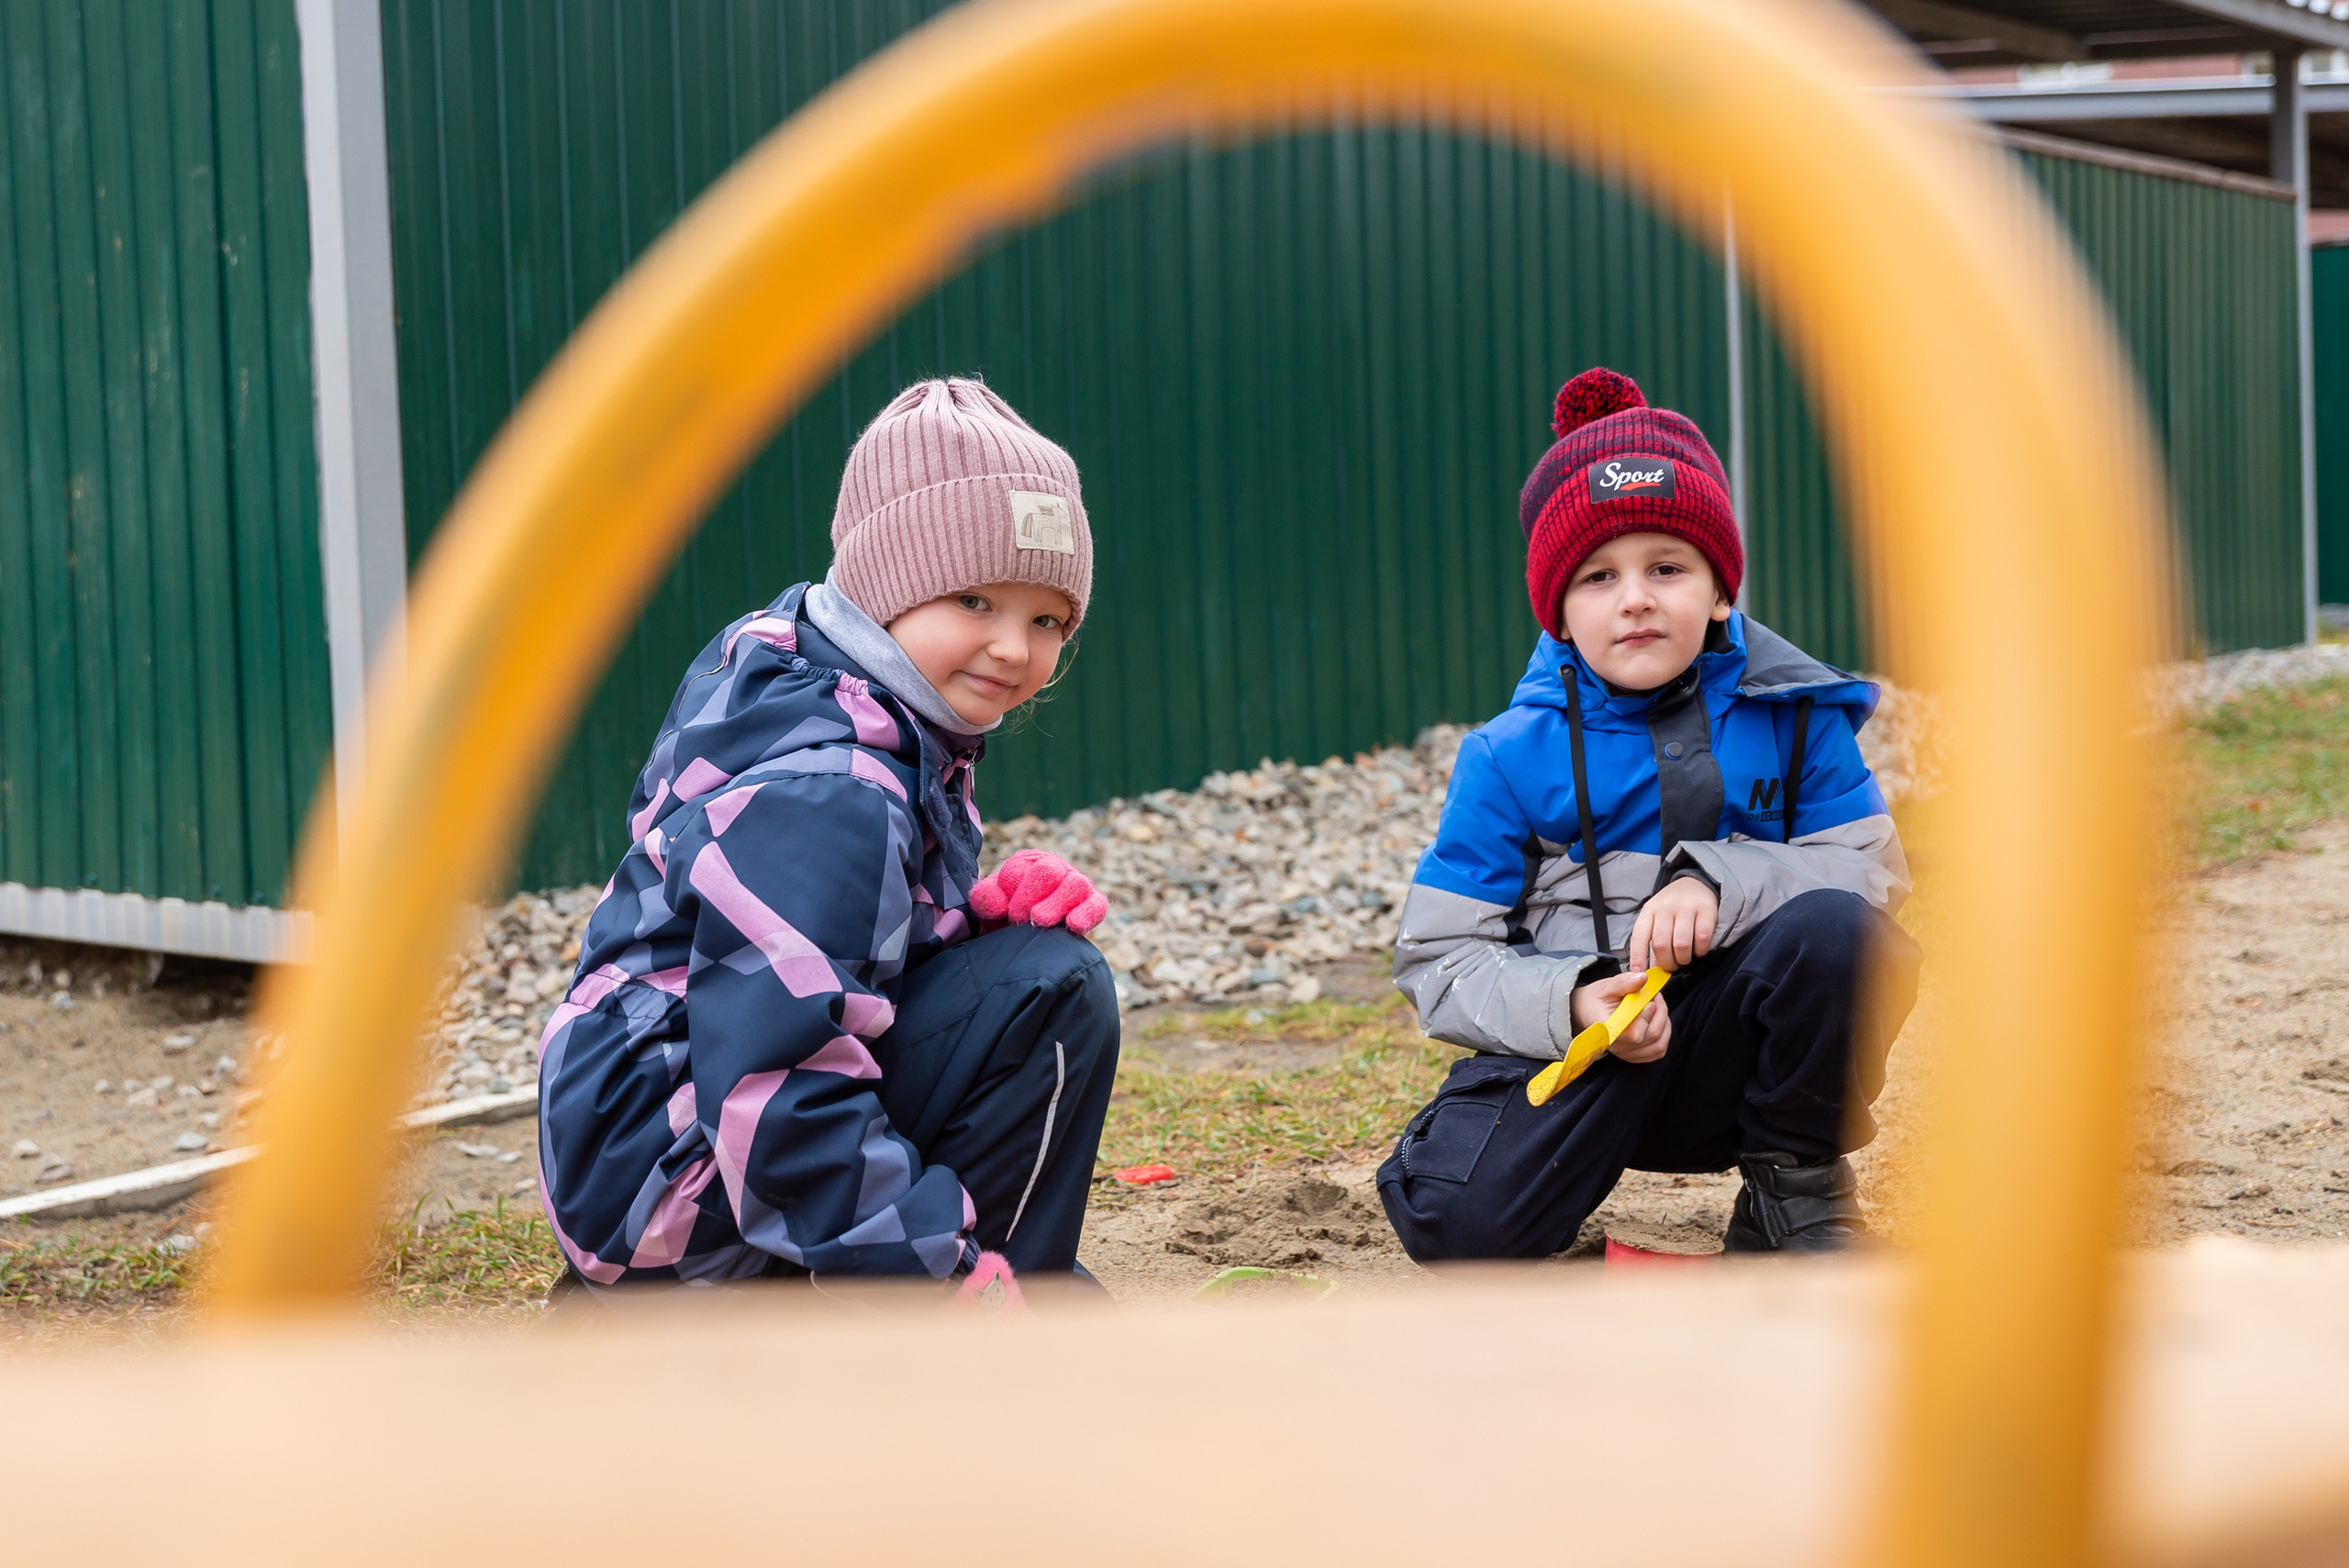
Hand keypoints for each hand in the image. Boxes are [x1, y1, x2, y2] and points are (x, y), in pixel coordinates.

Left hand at [968, 849, 1107, 935]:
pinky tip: (1073, 926)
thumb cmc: (1008, 918)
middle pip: (1048, 871)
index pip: (1019, 868)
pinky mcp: (1094, 904)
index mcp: (1026, 865)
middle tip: (1018, 918)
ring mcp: (1076, 886)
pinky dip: (1087, 914)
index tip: (1005, 912)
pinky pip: (1097, 904)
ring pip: (1075, 885)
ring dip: (1056, 904)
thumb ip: (986, 898)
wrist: (1027, 938)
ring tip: (1040, 921)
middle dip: (1031, 894)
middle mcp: (1054, 870)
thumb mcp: (992, 907)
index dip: (1011, 888)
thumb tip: (997, 903)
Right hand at [1571, 968, 1670, 1063]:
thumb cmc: (1595, 1000)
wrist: (1586, 1011)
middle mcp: (1617, 1047)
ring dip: (1664, 1023)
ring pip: (1659, 1045)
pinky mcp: (1634, 1056)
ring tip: (1657, 1007)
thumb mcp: (1606, 987)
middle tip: (1656, 996)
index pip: (1635, 1033)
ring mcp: (1627, 1054)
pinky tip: (1657, 1021)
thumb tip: (1643, 977)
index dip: (1647, 1015)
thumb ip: (1624, 982)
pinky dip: (1664, 1035)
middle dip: (1660, 1013)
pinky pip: (1658, 1051)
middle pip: (1651, 1037)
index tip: (1650, 999)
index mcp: (1607, 1031)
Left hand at [1628, 876, 1717, 971]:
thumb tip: (1649, 971)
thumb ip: (1653, 943)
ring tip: (1684, 958)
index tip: (1639, 974)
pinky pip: (1702, 938)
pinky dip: (1700, 950)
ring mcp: (1686, 907)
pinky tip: (1698, 950)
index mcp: (1649, 911)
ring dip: (1683, 958)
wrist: (1695, 884)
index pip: (1639, 936)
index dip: (1638, 957)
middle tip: (1671, 967)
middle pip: (1661, 944)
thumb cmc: (1673, 909)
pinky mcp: (1706, 910)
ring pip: (1681, 943)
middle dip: (1666, 962)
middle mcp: (1666, 907)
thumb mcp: (1657, 919)